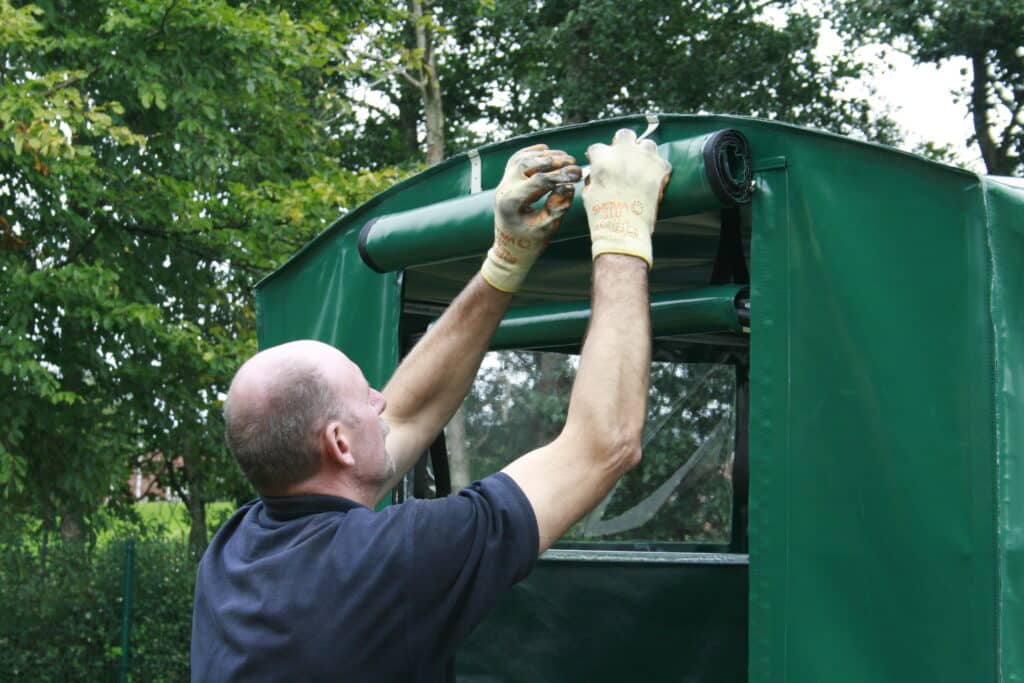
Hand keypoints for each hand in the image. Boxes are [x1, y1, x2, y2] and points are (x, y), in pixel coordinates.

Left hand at [481, 144, 581, 292]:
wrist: (510, 249)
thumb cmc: (529, 242)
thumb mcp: (547, 228)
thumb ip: (557, 207)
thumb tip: (568, 186)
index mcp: (512, 202)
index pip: (538, 181)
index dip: (560, 175)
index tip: (578, 174)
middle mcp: (504, 189)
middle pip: (528, 165)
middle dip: (553, 161)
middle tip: (573, 162)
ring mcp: (503, 183)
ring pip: (521, 159)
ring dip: (544, 155)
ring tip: (565, 157)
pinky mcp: (506, 181)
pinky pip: (515, 160)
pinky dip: (530, 152)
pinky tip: (545, 149)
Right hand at [582, 129, 671, 267]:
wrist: (624, 229)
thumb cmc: (602, 216)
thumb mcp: (588, 194)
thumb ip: (593, 178)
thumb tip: (597, 175)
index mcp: (602, 159)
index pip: (598, 148)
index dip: (600, 157)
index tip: (602, 164)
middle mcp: (623, 153)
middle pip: (625, 135)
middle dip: (624, 144)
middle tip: (625, 158)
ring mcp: (643, 158)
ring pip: (647, 144)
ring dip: (644, 153)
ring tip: (642, 167)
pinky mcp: (660, 169)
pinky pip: (663, 162)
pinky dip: (659, 171)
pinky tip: (654, 181)